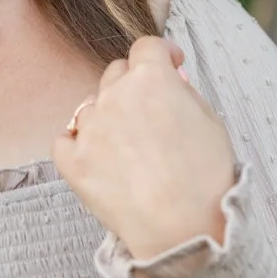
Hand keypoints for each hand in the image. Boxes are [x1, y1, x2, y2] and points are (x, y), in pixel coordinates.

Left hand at [53, 37, 236, 262]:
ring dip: (107, 118)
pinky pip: (66, 140)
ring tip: (130, 152)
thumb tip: (171, 77)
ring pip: (92, 106)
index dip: (160, 55)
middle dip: (132, 88)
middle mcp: (115, 93)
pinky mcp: (71, 159)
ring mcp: (90, 126)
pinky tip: (101, 162)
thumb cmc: (205, 177)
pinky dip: (79, 146)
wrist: (183, 230)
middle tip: (151, 118)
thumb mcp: (210, 121)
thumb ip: (185, 91)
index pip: (146, 47)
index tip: (169, 65)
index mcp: (152, 77)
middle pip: (116, 74)